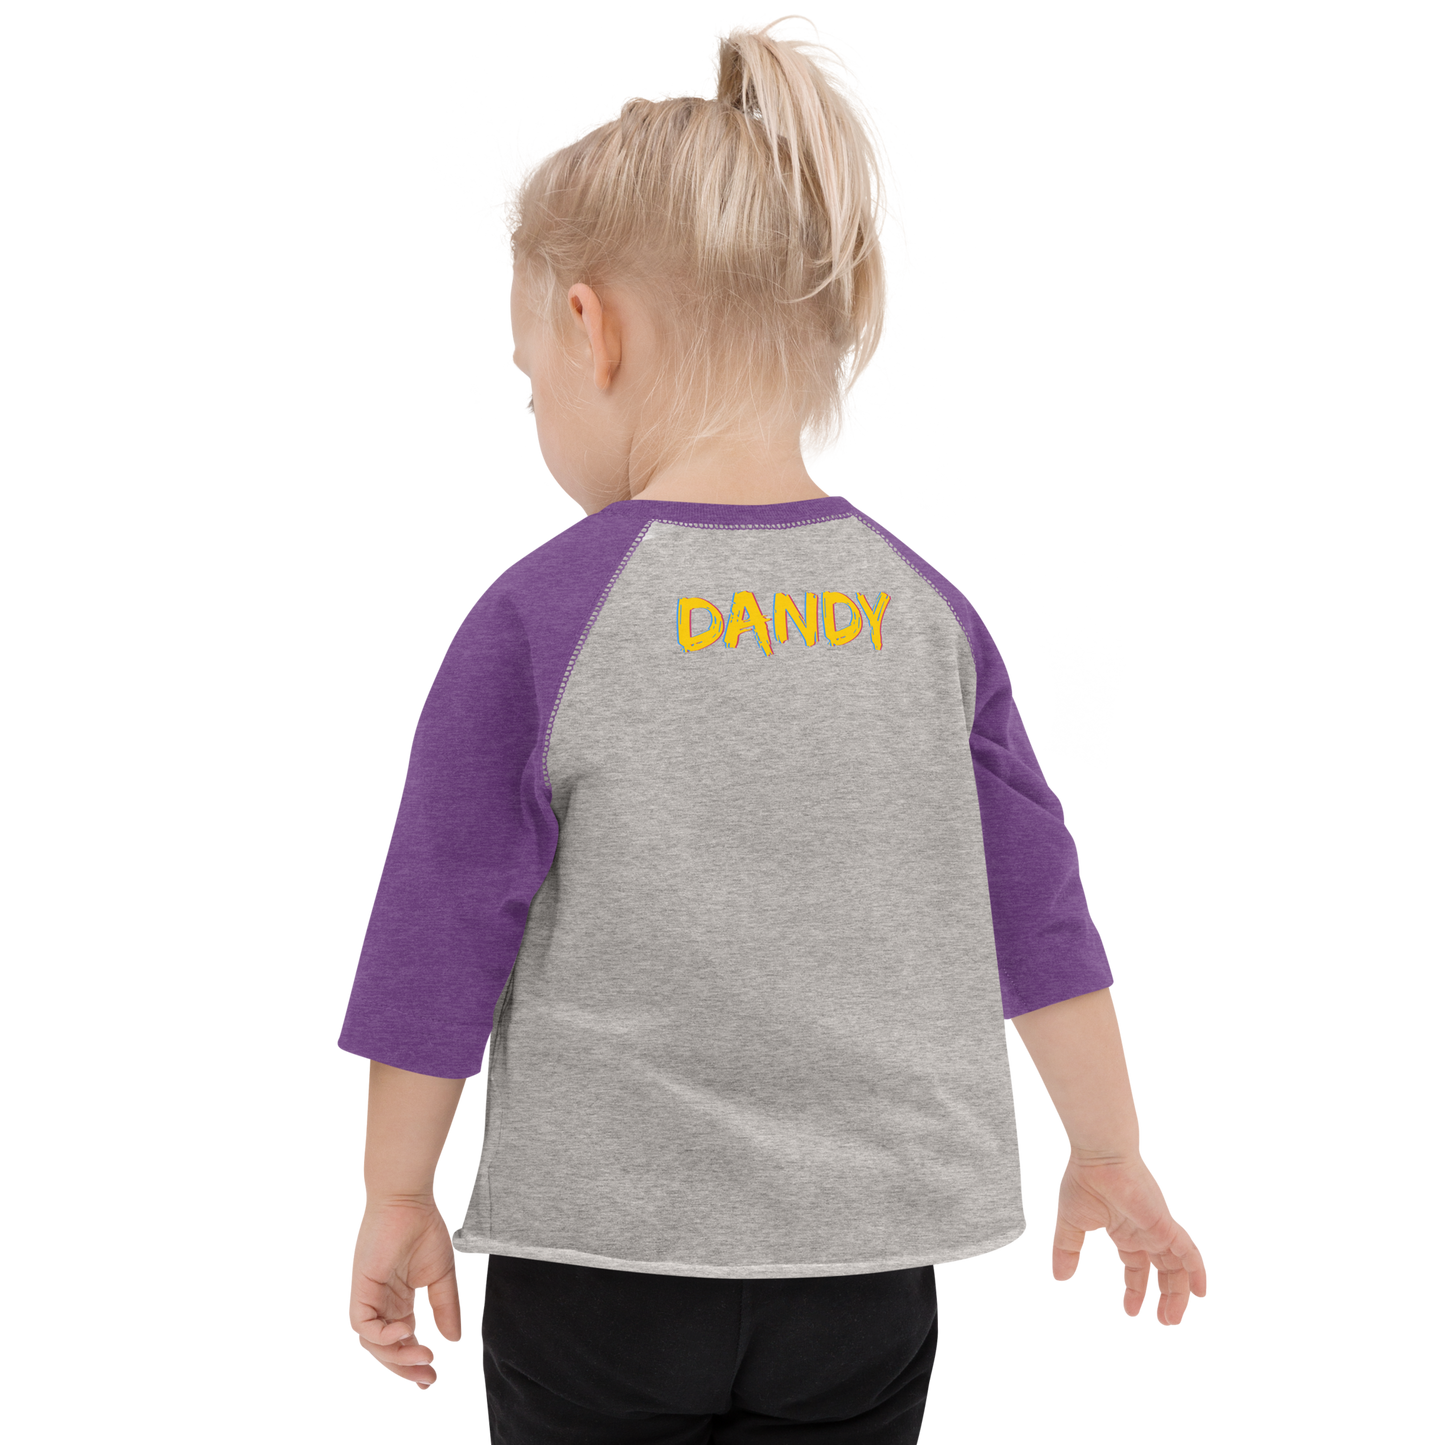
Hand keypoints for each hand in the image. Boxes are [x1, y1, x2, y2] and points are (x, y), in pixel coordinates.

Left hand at [347, 1199, 464, 1391]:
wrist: (409, 1201)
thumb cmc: (424, 1229)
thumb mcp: (443, 1277)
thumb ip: (447, 1309)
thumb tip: (455, 1342)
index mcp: (400, 1303)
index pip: (403, 1343)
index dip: (414, 1364)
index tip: (432, 1380)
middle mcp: (382, 1305)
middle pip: (386, 1351)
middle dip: (406, 1369)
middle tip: (429, 1378)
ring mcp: (368, 1299)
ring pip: (372, 1345)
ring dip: (398, 1357)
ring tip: (425, 1356)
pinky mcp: (360, 1290)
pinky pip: (363, 1325)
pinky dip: (383, 1335)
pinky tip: (407, 1330)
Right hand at [1047, 1155, 1208, 1327]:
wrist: (1098, 1154)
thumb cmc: (1083, 1180)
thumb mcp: (1070, 1225)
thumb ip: (1067, 1251)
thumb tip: (1059, 1279)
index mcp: (1124, 1231)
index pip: (1137, 1267)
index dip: (1135, 1290)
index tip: (1131, 1313)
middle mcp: (1145, 1232)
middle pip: (1164, 1271)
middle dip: (1166, 1297)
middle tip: (1166, 1323)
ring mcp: (1158, 1228)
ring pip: (1179, 1267)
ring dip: (1180, 1294)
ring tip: (1173, 1320)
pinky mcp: (1166, 1224)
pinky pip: (1190, 1252)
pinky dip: (1198, 1272)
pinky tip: (1201, 1293)